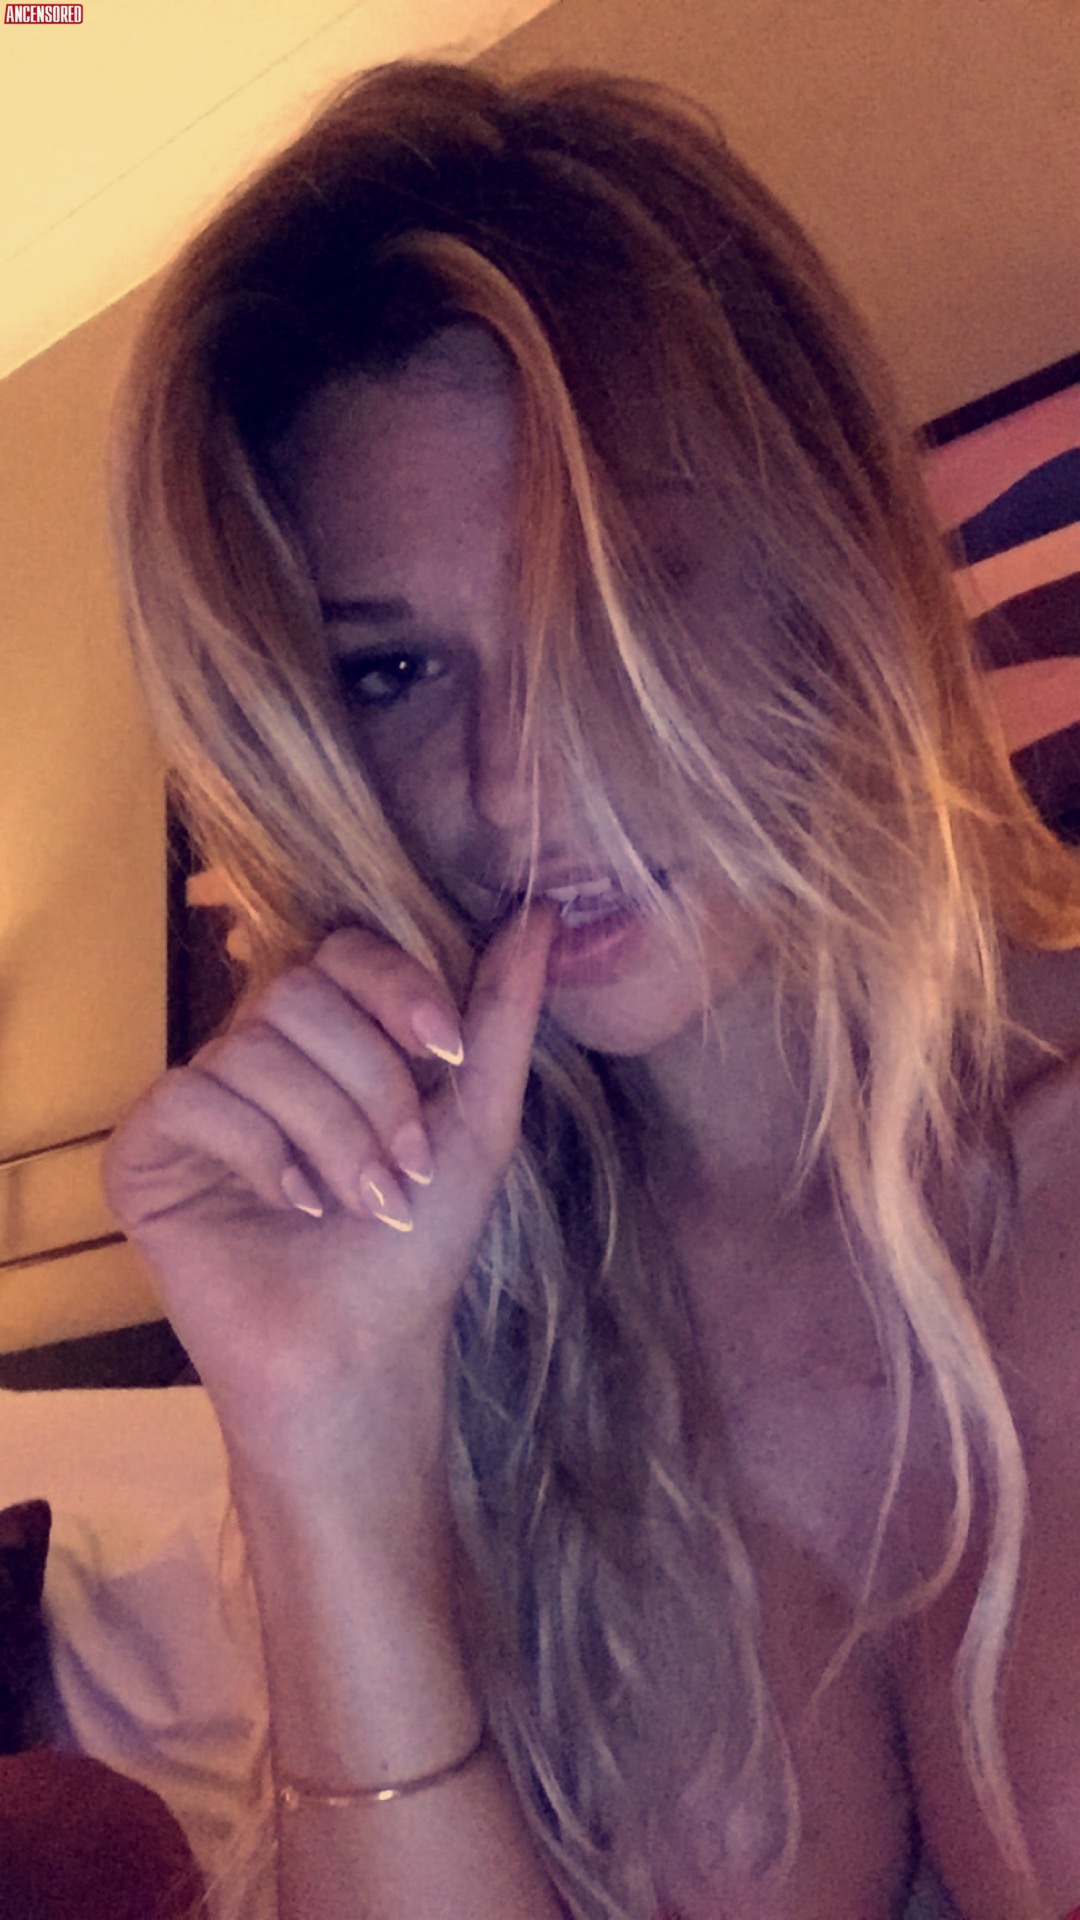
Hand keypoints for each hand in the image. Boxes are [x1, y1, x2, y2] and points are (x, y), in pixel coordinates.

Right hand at [103, 908, 553, 1467]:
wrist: (361, 1353)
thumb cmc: (418, 1247)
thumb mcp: (478, 1120)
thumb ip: (501, 1016)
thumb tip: (540, 912)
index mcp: (328, 1037)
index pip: (343, 951)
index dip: (394, 986)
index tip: (446, 1051)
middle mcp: (254, 1054)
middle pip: (296, 992)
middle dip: (370, 1083)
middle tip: (404, 1167)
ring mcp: (195, 1101)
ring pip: (251, 1049)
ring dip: (330, 1133)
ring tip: (361, 1202)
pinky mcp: (144, 1152)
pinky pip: (190, 1098)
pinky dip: (257, 1151)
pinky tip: (290, 1203)